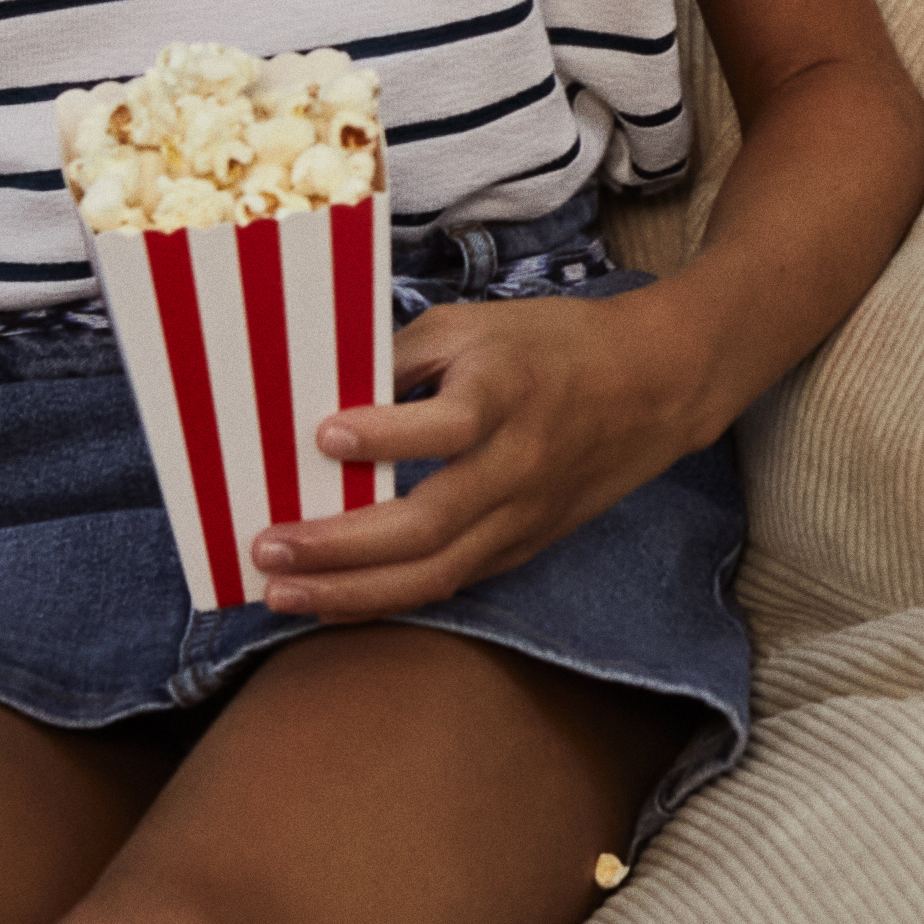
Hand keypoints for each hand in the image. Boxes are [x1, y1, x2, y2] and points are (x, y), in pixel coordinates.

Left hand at [250, 282, 714, 620]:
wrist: (655, 385)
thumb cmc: (553, 344)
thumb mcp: (475, 324)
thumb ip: (401, 356)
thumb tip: (321, 394)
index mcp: (509, 392)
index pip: (449, 425)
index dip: (385, 434)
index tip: (323, 435)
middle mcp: (519, 464)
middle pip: (430, 525)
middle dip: (341, 546)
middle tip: (268, 547)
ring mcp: (524, 516)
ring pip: (437, 573)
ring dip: (354, 593)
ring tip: (283, 595)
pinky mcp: (524, 546)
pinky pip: (452, 582)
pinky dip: (389, 597)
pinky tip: (335, 599)